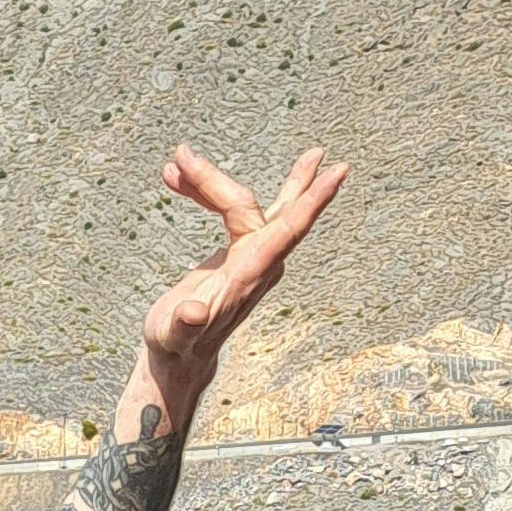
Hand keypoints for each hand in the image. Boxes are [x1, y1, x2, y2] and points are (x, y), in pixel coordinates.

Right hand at [140, 146, 344, 397]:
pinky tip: (179, 179)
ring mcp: (253, 254)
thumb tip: (192, 313)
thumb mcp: (174, 336)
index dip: (312, 200)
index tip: (337, 171)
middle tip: (183, 156)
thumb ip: (184, 325)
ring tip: (179, 160)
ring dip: (210, 181)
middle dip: (216, 181)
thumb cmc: (178, 346)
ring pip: (247, 204)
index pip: (287, 230)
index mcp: (249, 275)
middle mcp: (260, 262)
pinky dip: (204, 192)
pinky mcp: (241, 250)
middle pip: (253, 208)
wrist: (181, 354)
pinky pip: (233, 209)